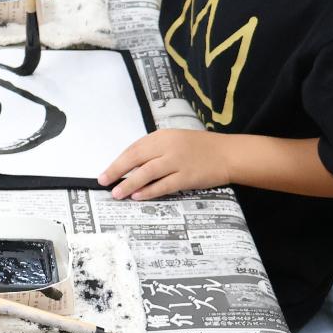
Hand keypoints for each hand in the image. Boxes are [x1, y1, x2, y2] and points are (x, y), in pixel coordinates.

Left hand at [100, 128, 233, 200]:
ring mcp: (178, 162)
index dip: (118, 161)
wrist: (228, 154)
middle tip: (104, 182)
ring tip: (117, 193)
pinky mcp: (187, 177)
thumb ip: (156, 150)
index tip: (106, 172)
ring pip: (146, 173)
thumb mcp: (176, 140)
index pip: (134, 148)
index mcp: (163, 136)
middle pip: (136, 158)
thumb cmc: (201, 148)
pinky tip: (137, 196)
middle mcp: (168, 147)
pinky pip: (163, 185)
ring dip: (129, 183)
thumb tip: (133, 165)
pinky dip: (149, 191)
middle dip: (117, 171)